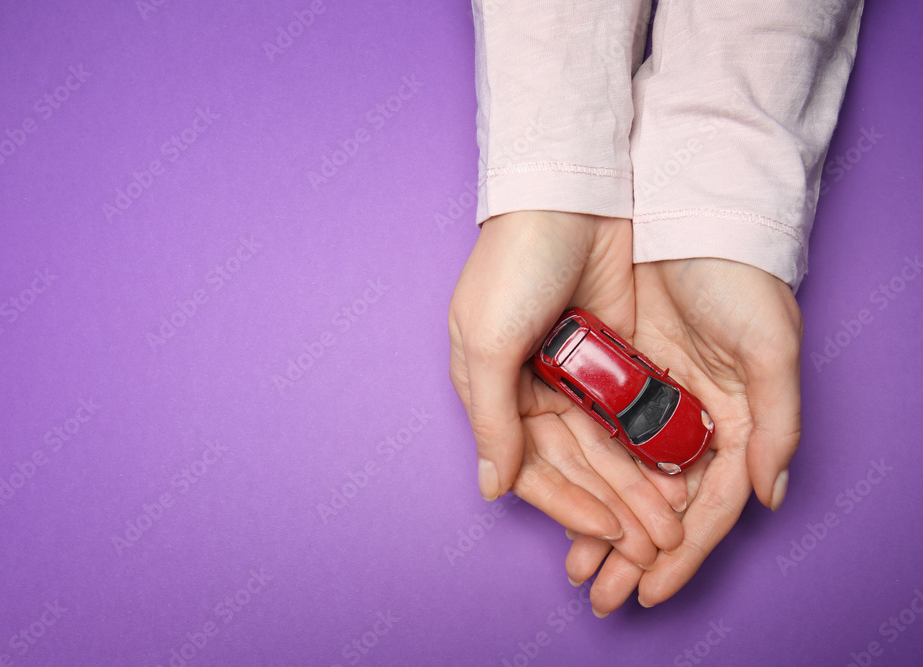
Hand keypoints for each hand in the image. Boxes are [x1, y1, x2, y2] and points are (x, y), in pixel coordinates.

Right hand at [448, 211, 686, 564]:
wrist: (569, 195)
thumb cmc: (513, 265)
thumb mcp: (487, 342)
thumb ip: (493, 419)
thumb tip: (493, 488)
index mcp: (495, 391)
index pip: (529, 467)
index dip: (566, 504)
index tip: (607, 532)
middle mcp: (533, 390)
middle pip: (575, 465)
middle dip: (611, 504)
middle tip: (650, 542)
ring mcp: (576, 374)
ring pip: (607, 446)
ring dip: (635, 486)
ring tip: (669, 522)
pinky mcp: (615, 355)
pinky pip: (633, 413)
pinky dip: (650, 445)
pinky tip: (675, 474)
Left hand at [564, 258, 801, 612]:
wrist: (688, 209)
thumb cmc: (739, 277)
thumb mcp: (770, 347)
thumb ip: (776, 425)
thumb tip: (768, 497)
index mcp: (739, 420)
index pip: (709, 505)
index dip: (683, 552)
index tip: (650, 589)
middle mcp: (696, 416)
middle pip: (663, 500)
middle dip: (633, 549)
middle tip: (601, 589)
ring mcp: (655, 395)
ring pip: (627, 474)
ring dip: (605, 518)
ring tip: (578, 560)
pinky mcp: (617, 370)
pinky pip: (600, 432)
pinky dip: (588, 469)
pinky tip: (568, 500)